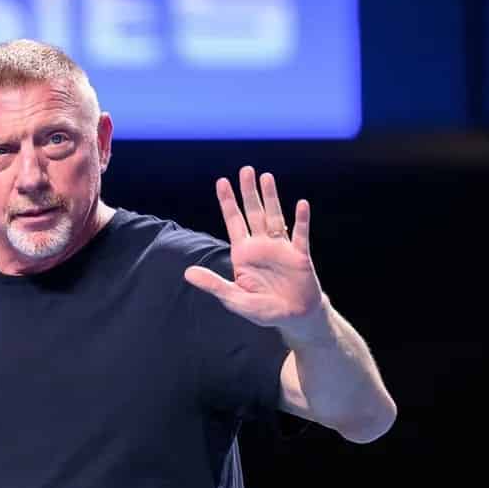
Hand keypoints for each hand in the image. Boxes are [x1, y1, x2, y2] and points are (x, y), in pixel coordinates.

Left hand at [183, 166, 325, 340]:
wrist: (294, 317)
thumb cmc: (263, 309)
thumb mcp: (234, 299)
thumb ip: (214, 285)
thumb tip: (187, 273)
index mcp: (244, 253)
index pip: (233, 222)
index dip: (228, 202)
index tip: (222, 181)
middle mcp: (262, 245)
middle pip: (254, 213)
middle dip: (249, 192)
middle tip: (245, 170)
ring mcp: (281, 248)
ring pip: (275, 217)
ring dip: (271, 198)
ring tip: (266, 177)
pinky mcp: (300, 255)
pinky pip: (300, 234)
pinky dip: (301, 220)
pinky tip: (301, 204)